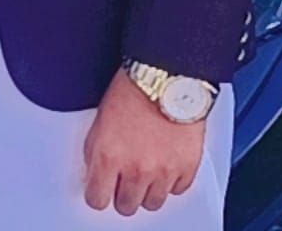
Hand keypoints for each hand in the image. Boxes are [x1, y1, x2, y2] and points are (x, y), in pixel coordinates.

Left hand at [81, 68, 205, 214]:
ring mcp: (163, 172)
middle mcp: (136, 169)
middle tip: (124, 179)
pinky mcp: (186, 169)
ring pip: (152, 203)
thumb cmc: (133, 87)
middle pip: (126, 206)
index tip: (100, 189)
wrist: (167, 74)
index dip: (98, 193)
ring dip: (148, 190)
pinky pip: (176, 190)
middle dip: (122, 194)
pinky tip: (165, 162)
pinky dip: (171, 180)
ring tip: (146, 169)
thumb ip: (97, 151)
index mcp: (108, 156)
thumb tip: (95, 171)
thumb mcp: (101, 119)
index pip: (97, 199)